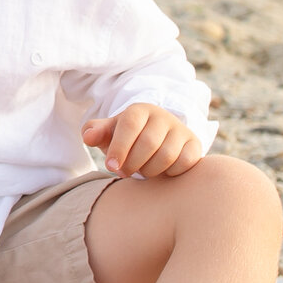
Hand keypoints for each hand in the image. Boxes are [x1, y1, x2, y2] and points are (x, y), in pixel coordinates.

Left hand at [83, 104, 203, 178]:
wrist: (156, 139)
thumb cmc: (126, 139)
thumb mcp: (109, 133)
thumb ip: (96, 132)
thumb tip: (88, 136)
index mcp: (139, 110)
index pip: (130, 125)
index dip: (119, 148)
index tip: (111, 167)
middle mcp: (162, 116)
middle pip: (148, 143)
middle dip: (133, 163)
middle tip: (124, 172)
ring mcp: (180, 130)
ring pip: (166, 155)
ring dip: (150, 170)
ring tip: (141, 171)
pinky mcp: (194, 145)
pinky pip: (184, 163)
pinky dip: (170, 173)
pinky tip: (161, 171)